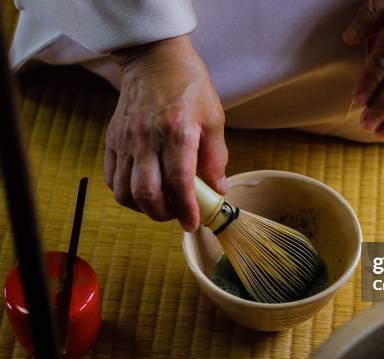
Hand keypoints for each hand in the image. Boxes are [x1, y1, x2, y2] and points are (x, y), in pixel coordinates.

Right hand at [106, 35, 227, 231]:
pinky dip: (126, 195)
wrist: (154, 58)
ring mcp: (125, 139)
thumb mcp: (214, 117)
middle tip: (178, 215)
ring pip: (125, 191)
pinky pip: (112, 178)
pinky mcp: (112, 139)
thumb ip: (216, 157)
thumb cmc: (189, 85)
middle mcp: (147, 137)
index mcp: (177, 131)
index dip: (186, 209)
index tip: (193, 223)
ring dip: (144, 208)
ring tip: (162, 206)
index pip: (179, 182)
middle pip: (147, 193)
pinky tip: (143, 192)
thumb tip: (218, 190)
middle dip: (164, 215)